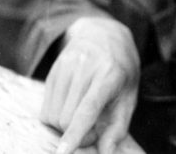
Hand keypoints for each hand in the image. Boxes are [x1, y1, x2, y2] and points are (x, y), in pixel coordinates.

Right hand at [40, 17, 140, 153]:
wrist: (103, 32)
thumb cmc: (120, 68)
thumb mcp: (130, 94)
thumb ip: (119, 125)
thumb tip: (106, 152)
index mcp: (110, 73)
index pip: (89, 108)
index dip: (77, 132)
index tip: (64, 152)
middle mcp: (86, 66)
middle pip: (67, 118)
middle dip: (78, 134)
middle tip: (93, 130)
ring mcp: (67, 65)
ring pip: (52, 115)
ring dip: (64, 126)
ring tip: (82, 117)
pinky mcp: (53, 69)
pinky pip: (46, 107)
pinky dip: (56, 116)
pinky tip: (71, 107)